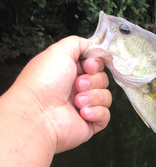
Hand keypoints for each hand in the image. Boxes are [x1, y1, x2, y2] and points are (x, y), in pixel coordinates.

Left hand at [15, 36, 111, 153]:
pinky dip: (96, 112)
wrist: (38, 113)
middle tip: (77, 85)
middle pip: (103, 79)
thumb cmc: (44, 82)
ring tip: (77, 102)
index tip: (88, 66)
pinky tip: (82, 113)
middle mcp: (76, 88)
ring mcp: (84, 106)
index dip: (96, 63)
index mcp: (69, 72)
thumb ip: (78, 43)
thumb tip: (93, 45)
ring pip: (106, 97)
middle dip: (93, 81)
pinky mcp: (90, 123)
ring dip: (93, 97)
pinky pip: (106, 115)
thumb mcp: (59, 51)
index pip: (95, 64)